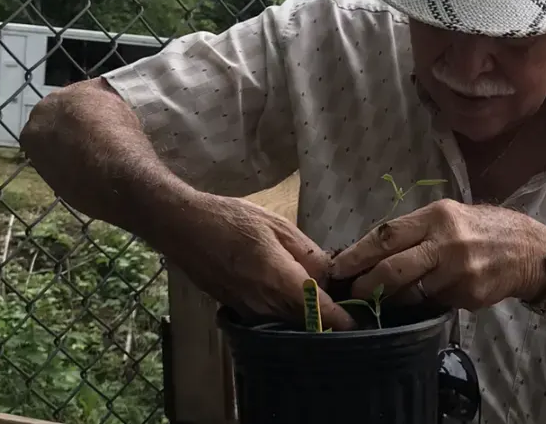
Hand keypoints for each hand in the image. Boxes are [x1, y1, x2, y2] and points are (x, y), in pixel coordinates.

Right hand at [167, 193, 354, 329]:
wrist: (182, 228)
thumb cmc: (232, 220)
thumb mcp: (278, 227)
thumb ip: (309, 254)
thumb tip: (331, 277)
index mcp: (279, 280)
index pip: (320, 312)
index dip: (343, 321)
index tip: (362, 323)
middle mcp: (264, 305)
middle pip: (307, 324)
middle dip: (329, 321)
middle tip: (352, 308)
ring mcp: (249, 312)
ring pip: (290, 325)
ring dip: (308, 319)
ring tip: (327, 302)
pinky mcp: (238, 312)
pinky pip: (271, 321)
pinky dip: (288, 315)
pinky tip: (297, 300)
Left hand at [329, 199, 545, 309]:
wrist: (530, 251)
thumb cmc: (485, 229)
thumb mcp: (452, 216)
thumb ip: (417, 231)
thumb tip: (375, 252)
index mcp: (438, 216)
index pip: (387, 235)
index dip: (358, 254)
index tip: (337, 268)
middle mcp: (446, 242)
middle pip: (392, 268)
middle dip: (366, 285)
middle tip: (351, 294)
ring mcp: (458, 272)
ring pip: (409, 292)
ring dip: (391, 298)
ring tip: (379, 299)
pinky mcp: (467, 295)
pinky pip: (432, 302)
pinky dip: (421, 303)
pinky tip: (420, 299)